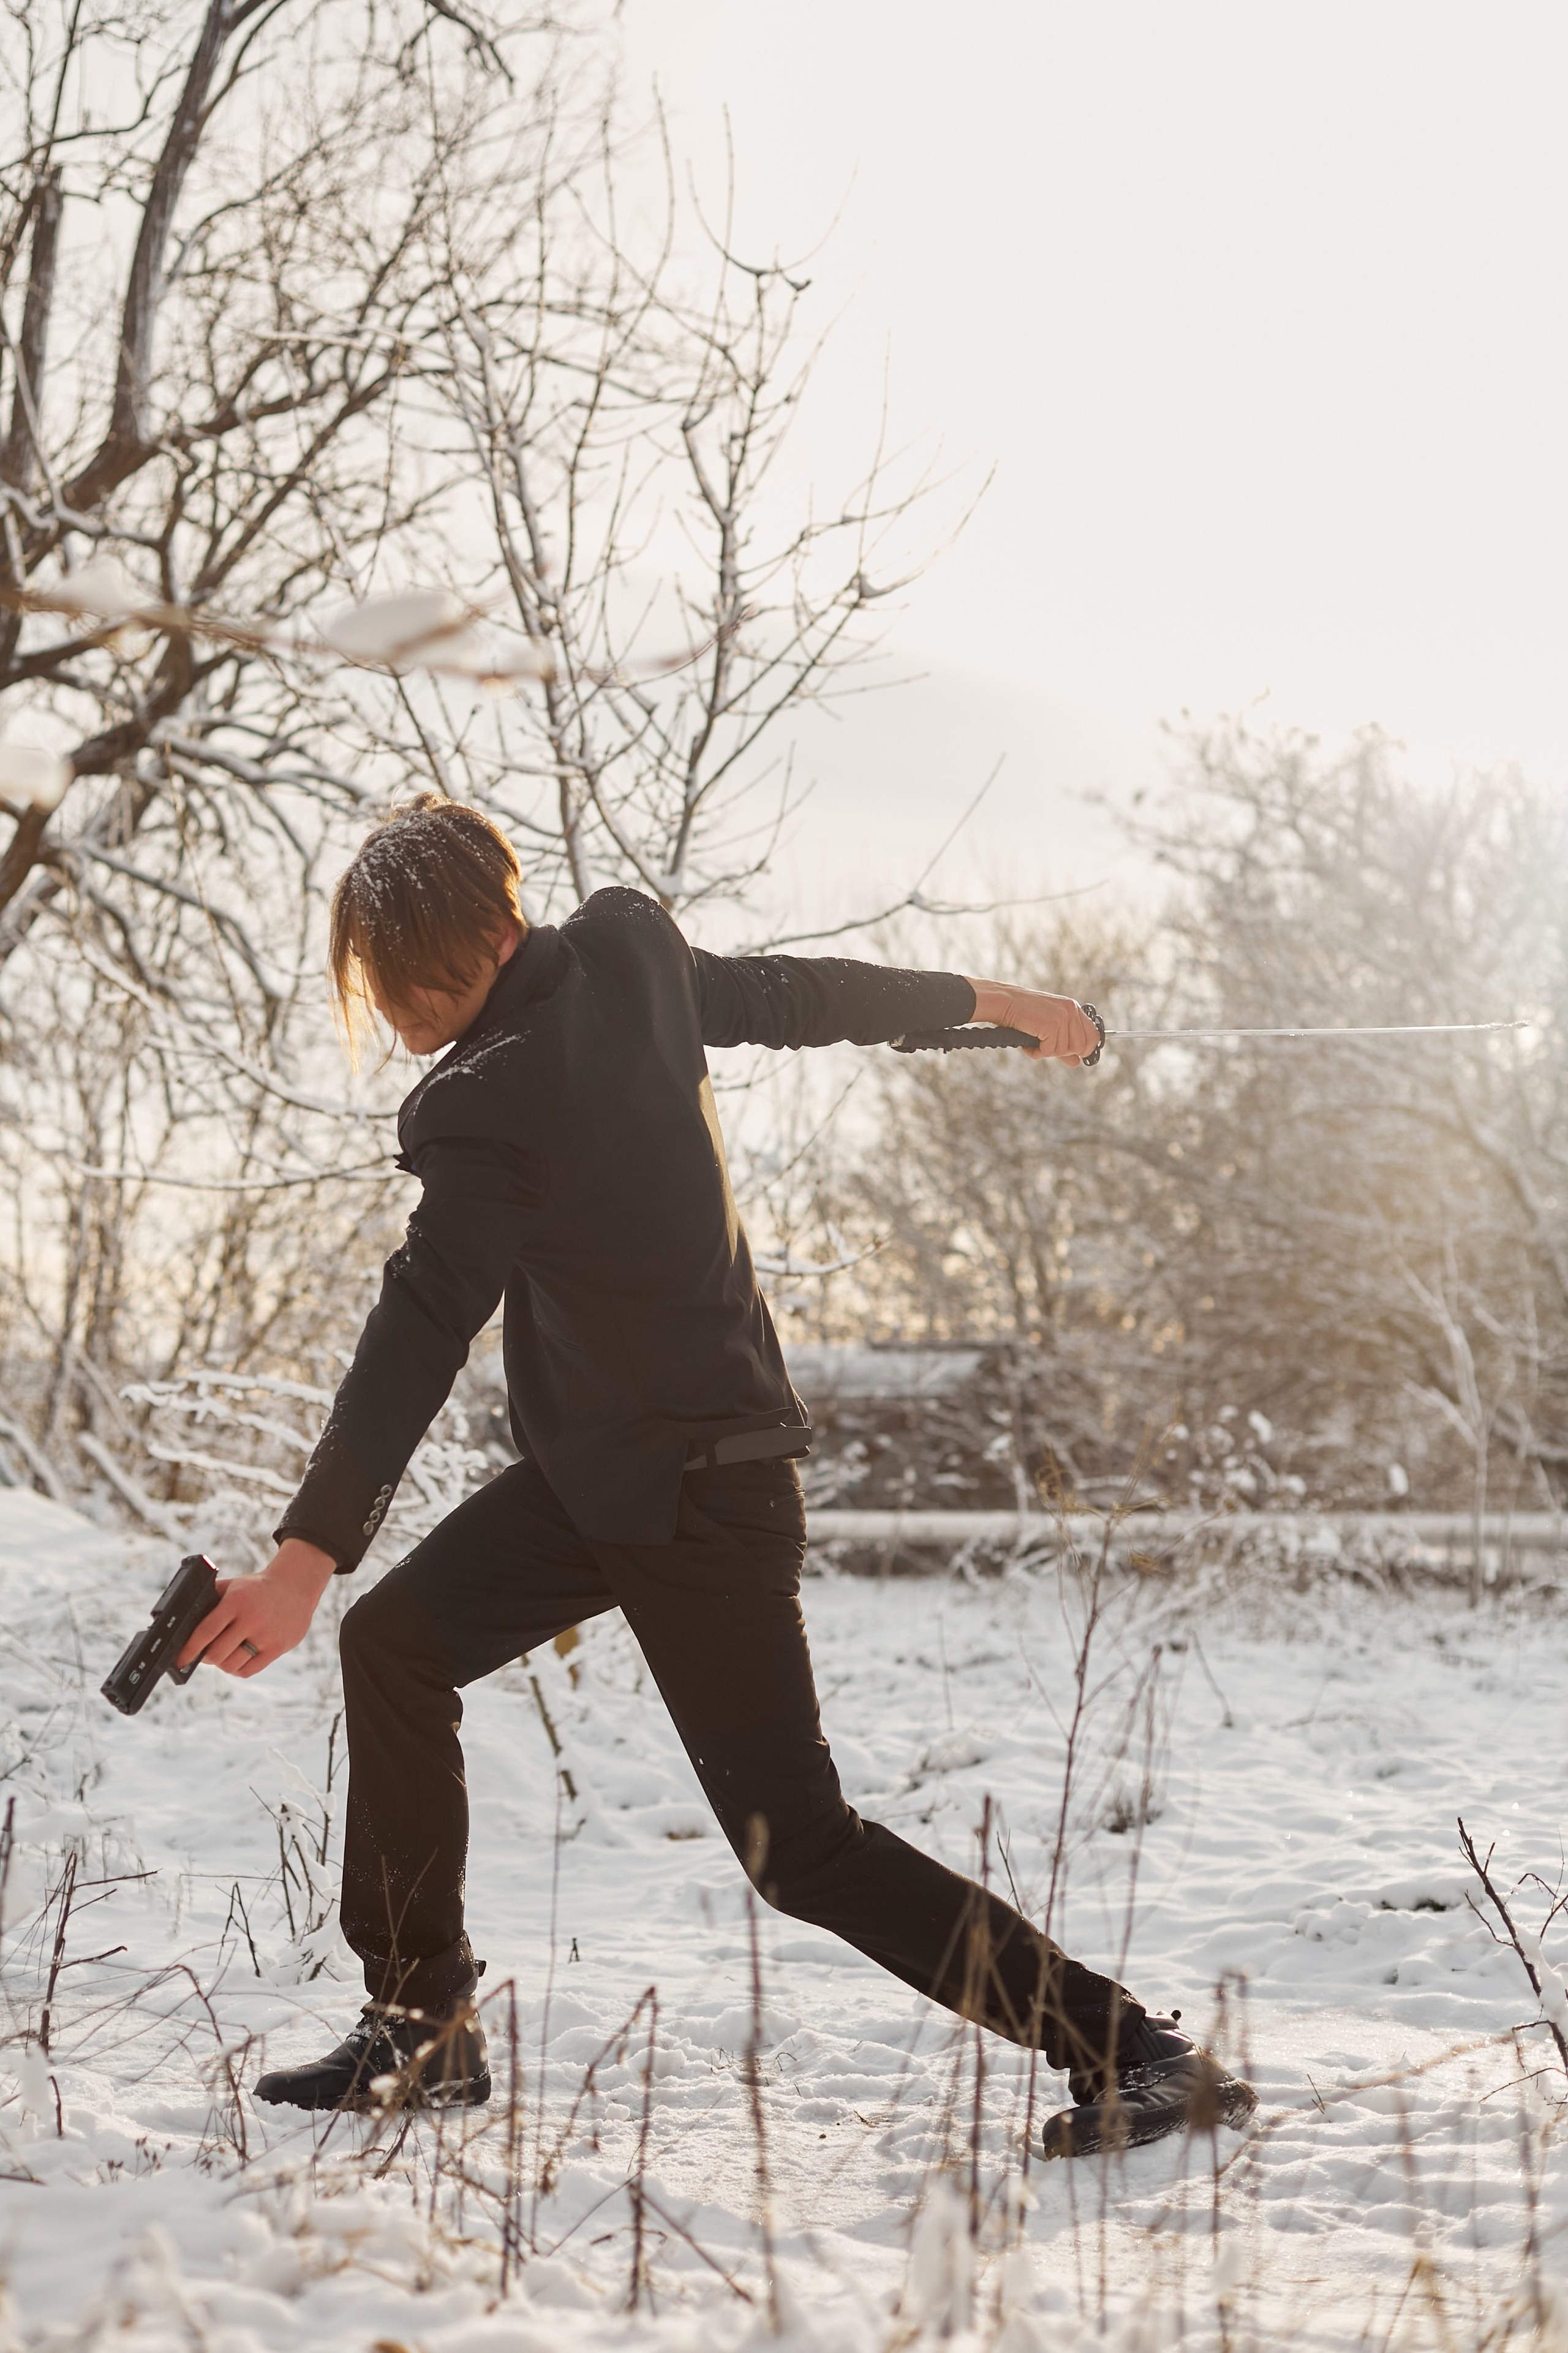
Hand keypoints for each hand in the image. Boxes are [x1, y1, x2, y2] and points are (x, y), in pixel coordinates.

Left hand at [177, 1538, 337, 1678]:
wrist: (295, 1586)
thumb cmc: (255, 1589)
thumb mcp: (232, 1585)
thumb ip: (209, 1599)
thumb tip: (181, 1622)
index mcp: (236, 1601)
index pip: (206, 1631)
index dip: (189, 1649)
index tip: (179, 1660)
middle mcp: (252, 1619)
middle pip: (217, 1654)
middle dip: (205, 1657)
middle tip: (204, 1654)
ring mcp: (267, 1635)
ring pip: (231, 1665)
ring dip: (221, 1663)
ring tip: (223, 1654)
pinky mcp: (278, 1647)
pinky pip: (249, 1670)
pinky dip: (237, 1669)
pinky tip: (237, 1658)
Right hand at [965, 978, 1100, 1064]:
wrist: (1005, 1002)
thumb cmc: (1023, 1014)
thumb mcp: (1048, 1028)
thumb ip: (1064, 1045)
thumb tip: (1076, 1063)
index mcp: (1073, 1008)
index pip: (1093, 1036)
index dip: (1084, 1049)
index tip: (1072, 1055)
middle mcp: (1071, 1010)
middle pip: (1080, 1047)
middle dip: (1062, 1052)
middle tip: (1045, 1045)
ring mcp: (1062, 1017)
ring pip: (1064, 1051)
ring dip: (1046, 1052)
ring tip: (1034, 1041)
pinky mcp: (1052, 1024)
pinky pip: (1050, 1051)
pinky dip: (1037, 1052)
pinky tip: (1028, 1042)